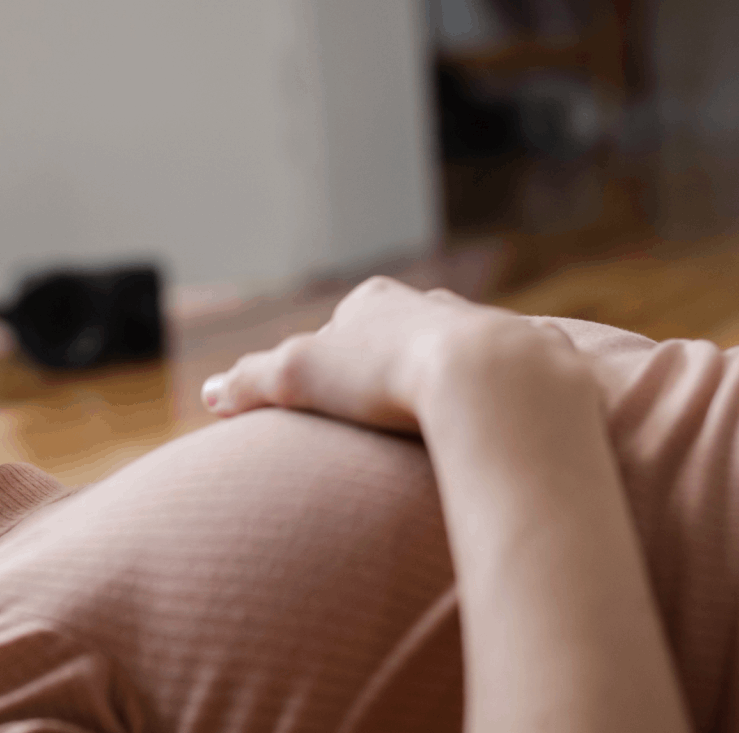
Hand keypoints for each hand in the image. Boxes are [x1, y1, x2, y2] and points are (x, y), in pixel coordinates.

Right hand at [200, 276, 515, 435]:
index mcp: (376, 302)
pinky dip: (495, 398)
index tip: (328, 393)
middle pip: (403, 332)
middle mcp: (433, 305)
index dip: (332, 359)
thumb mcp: (298, 378)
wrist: (487, 379)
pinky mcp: (532, 361)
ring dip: (446, 380)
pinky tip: (493, 424)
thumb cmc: (384, 375)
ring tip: (438, 421)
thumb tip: (207, 393)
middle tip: (380, 408)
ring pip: (459, 352)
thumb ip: (250, 382)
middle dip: (391, 365)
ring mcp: (485, 330)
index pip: (345, 323)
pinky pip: (509, 377)